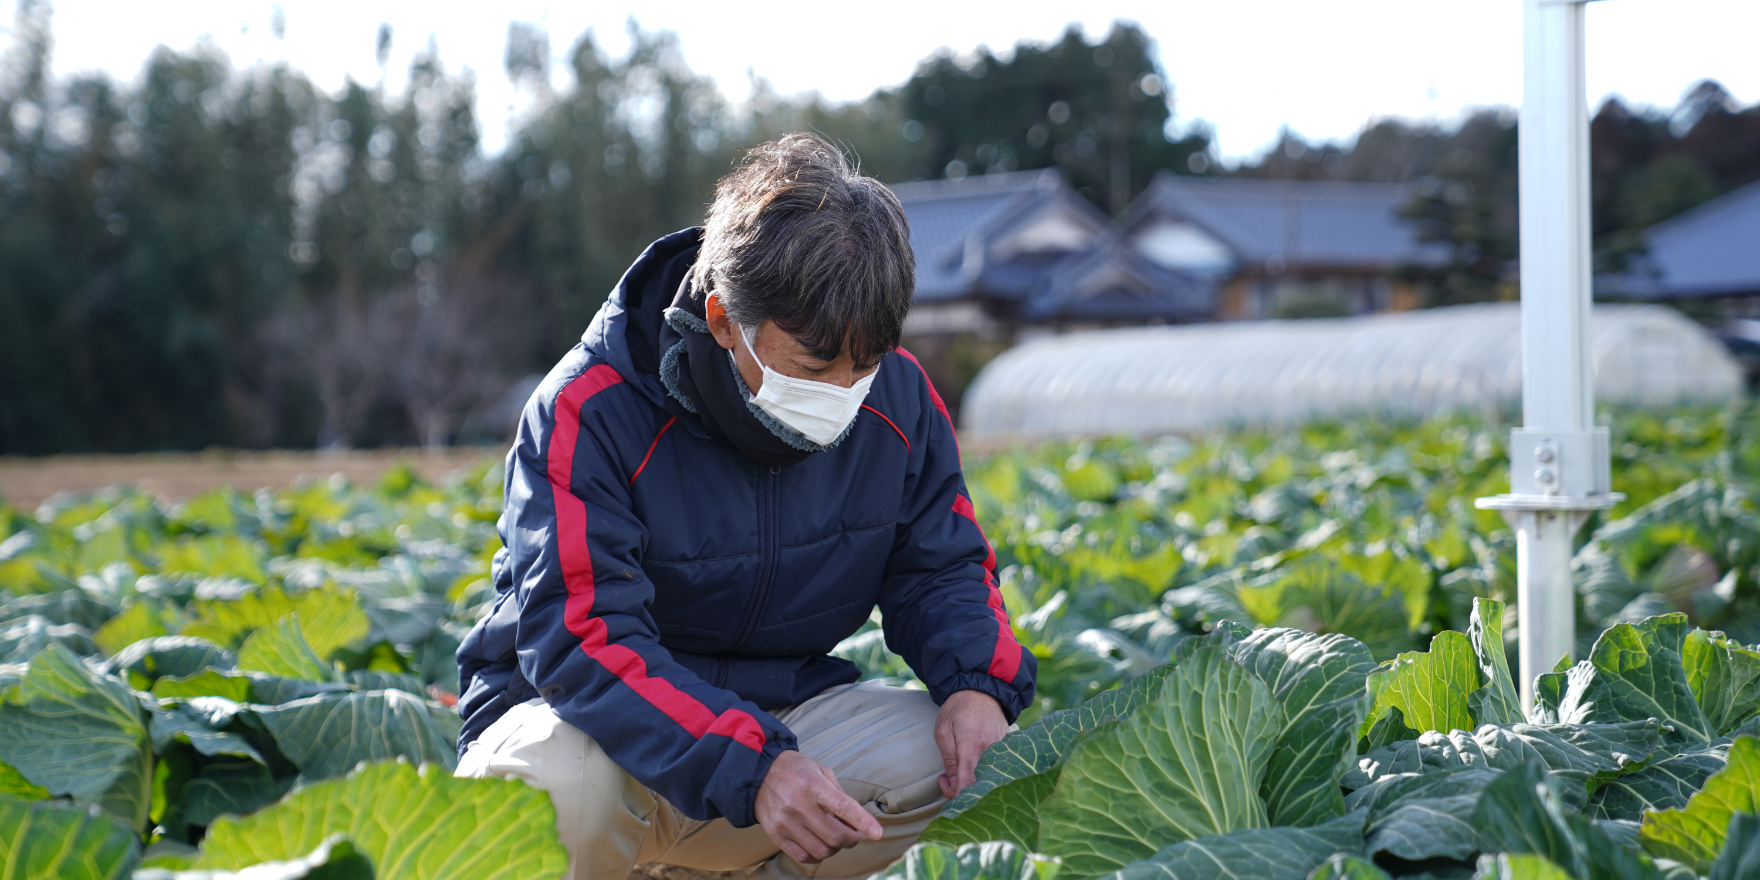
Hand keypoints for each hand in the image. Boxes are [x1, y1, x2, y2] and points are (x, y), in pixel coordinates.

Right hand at [755, 749, 882, 863]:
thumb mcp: (821, 771)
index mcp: (813, 785)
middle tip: (854, 834)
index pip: (843, 807)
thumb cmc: (796, 770)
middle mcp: (798, 805)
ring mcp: (785, 822)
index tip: (877, 833)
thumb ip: (839, 795)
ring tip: (835, 838)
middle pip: (835, 836)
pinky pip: (803, 857)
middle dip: (851, 839)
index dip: (863, 822)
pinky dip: (818, 856)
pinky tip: (820, 845)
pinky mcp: (776, 835)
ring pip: (821, 851)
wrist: (759, 773)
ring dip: (835, 849)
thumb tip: (856, 821)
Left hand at [935, 690, 1008, 799]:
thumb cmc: (957, 709)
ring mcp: (1002, 749)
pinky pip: (997, 766)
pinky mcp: (1008, 748)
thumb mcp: (943, 731)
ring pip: (989, 776)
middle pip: (980, 783)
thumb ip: (949, 759)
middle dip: (963, 788)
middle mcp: (990, 749)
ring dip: (974, 779)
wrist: (982, 690)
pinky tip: (973, 762)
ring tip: (959, 767)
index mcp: (971, 745)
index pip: (969, 782)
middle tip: (947, 778)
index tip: (947, 787)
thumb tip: (954, 783)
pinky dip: (984, 770)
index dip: (958, 794)